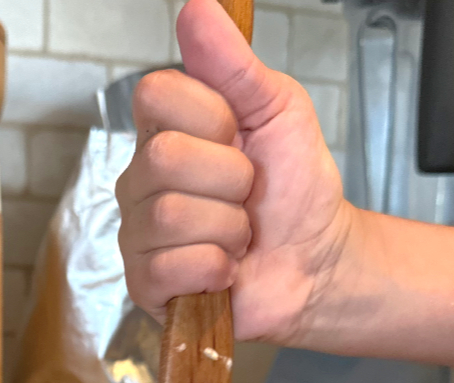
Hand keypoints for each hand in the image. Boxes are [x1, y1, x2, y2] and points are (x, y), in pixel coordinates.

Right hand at [116, 0, 352, 346]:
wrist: (315, 262)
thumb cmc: (294, 192)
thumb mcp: (278, 111)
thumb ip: (234, 66)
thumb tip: (197, 9)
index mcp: (165, 132)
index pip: (154, 95)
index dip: (211, 117)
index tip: (239, 138)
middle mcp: (140, 182)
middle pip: (163, 157)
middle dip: (229, 179)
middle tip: (245, 196)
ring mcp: (138, 236)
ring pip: (170, 215)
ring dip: (226, 228)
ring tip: (238, 237)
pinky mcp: (145, 285)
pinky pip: (171, 266)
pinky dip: (215, 268)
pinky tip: (224, 269)